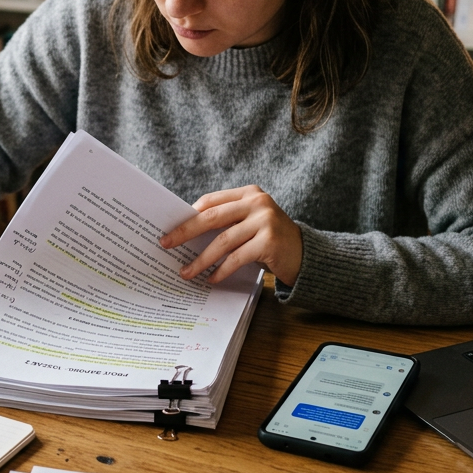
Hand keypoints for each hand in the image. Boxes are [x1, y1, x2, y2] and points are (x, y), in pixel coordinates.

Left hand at [158, 185, 302, 285]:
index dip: (188, 215)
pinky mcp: (270, 242)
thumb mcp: (249, 222)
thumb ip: (226, 221)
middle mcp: (257, 202)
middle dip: (185, 232)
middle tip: (166, 244)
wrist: (306, 254)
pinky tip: (211, 278)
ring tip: (186, 272)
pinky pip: (237, 257)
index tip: (169, 228)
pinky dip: (222, 270)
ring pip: (223, 241)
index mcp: (248, 193)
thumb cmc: (270, 239)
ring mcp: (265, 221)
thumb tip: (185, 232)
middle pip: (212, 217)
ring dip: (201, 259)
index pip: (210, 201)